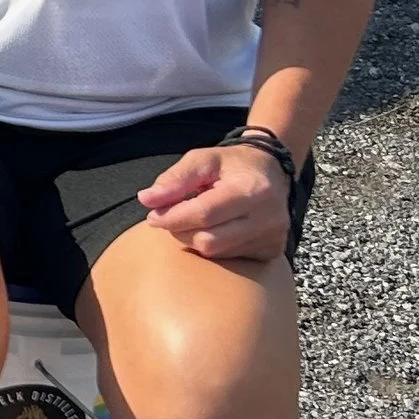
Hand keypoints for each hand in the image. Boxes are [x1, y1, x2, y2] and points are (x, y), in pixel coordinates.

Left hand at [138, 144, 291, 262]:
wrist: (270, 172)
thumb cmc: (231, 165)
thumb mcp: (202, 160)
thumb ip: (174, 179)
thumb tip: (146, 199)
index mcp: (251, 190)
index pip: (204, 214)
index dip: (172, 217)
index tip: (152, 215)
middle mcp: (268, 218)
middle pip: (208, 239)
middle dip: (180, 229)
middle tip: (173, 216)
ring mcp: (273, 238)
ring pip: (215, 252)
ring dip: (193, 238)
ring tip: (194, 219)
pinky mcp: (271, 251)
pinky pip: (229, 258)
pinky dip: (212, 245)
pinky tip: (214, 228)